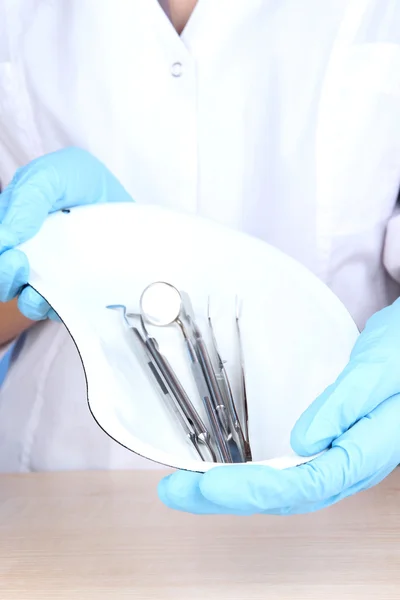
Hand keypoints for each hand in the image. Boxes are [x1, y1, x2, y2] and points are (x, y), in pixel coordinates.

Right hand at [0, 147, 132, 319]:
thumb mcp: (50, 177)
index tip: (10, 255)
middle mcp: (25, 254)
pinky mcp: (75, 289)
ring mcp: (50, 273)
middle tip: (19, 263)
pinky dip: (62, 310)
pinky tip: (68, 301)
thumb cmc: (78, 180)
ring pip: (29, 300)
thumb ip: (25, 202)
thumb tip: (3, 240)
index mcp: (11, 228)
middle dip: (5, 277)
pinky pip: (63, 309)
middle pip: (5, 280)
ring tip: (40, 293)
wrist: (119, 195)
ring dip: (30, 302)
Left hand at [158, 300, 399, 514]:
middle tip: (175, 493)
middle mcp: (352, 464)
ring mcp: (342, 460)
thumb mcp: (379, 369)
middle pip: (285, 496)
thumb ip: (344, 406)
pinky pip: (291, 475)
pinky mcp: (332, 449)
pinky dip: (253, 479)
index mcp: (366, 449)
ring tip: (188, 490)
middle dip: (227, 498)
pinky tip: (230, 476)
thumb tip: (302, 442)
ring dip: (235, 492)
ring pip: (285, 490)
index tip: (206, 483)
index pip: (303, 484)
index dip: (251, 489)